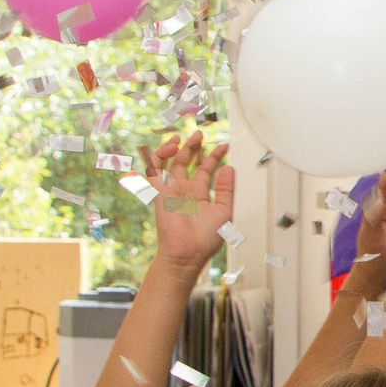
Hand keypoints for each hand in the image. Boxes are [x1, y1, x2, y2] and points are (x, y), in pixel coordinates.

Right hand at [146, 130, 234, 274]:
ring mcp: (171, 190)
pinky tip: (171, 146)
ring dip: (177, 148)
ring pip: (171, 163)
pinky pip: (156, 169)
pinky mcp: (160, 191)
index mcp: (199, 195)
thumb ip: (226, 190)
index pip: (205, 170)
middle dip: (194, 148)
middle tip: (200, 134)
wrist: (188, 252)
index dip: (214, 157)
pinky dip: (160, 155)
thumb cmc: (206, 238)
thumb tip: (229, 168)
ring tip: (185, 137)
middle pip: (187, 163)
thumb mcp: (223, 211)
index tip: (224, 146)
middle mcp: (185, 191)